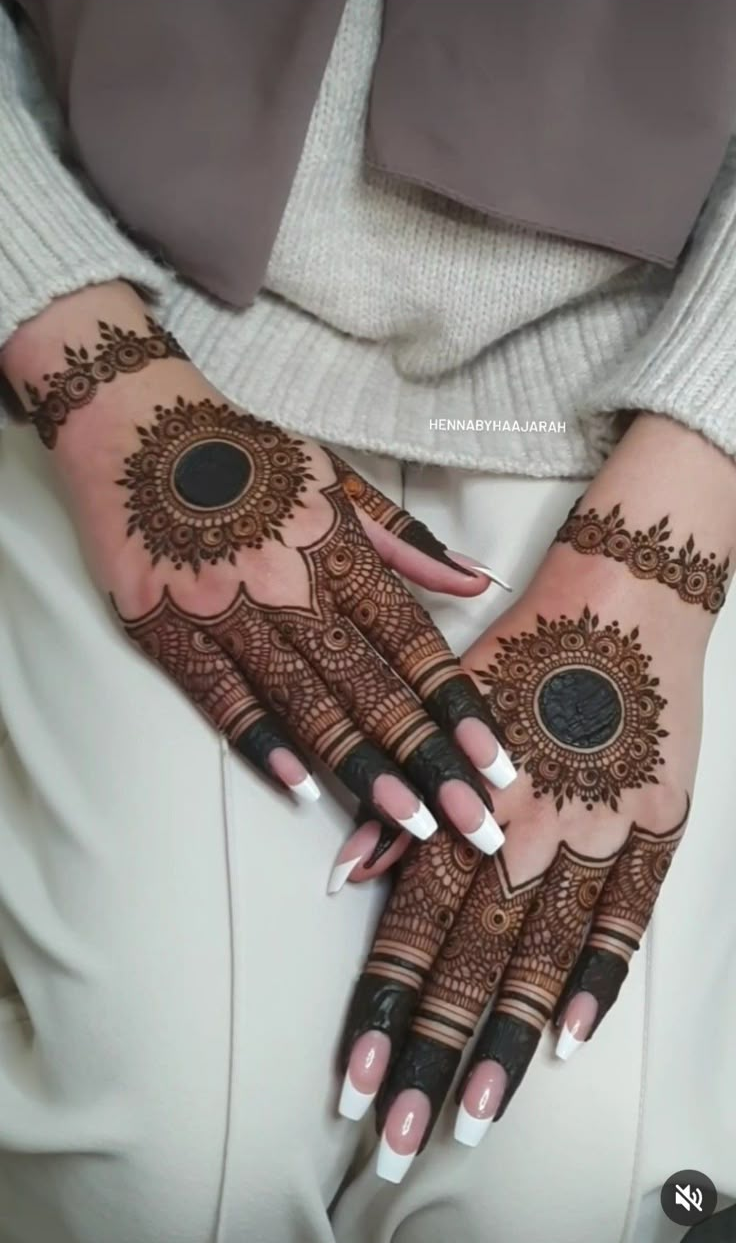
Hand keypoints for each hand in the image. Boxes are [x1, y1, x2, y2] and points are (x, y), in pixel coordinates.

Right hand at [2, 283, 514, 851]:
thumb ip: (404, 540)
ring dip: (360, 766)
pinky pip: (218, 693)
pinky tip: (300, 786)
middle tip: (476, 821)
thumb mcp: (332, 478)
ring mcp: (222, 607)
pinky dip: (260, 739)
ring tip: (410, 821)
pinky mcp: (163, 625)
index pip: (411, 640)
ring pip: (303, 700)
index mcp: (334, 545)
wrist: (130, 420)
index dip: (458, 705)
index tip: (497, 760)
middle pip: (368, 684)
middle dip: (428, 759)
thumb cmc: (241, 452)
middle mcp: (286, 581)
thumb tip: (477, 581)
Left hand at [337, 414, 733, 1180]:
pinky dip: (600, 978)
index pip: (415, 928)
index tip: (350, 1081)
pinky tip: (570, 1037)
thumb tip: (344, 876)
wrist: (627, 592)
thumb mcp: (445, 710)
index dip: (381, 1010)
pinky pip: (631, 918)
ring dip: (508, 1044)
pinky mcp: (659, 826)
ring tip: (474, 1117)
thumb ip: (398, 800)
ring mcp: (601, 832)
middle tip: (398, 1140)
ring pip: (548, 958)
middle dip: (431, 1057)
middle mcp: (530, 828)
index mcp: (468, 801)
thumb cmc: (526, 647)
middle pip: (474, 963)